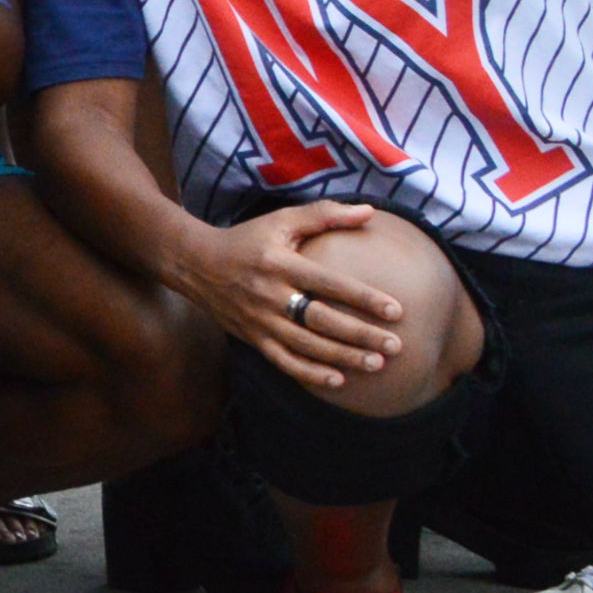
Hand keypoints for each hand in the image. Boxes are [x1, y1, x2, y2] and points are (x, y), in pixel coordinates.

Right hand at [179, 201, 408, 390]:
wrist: (195, 263)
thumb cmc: (247, 240)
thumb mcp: (281, 220)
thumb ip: (324, 214)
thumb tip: (369, 211)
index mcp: (279, 263)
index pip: (328, 283)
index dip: (363, 297)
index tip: (396, 310)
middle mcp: (269, 294)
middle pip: (321, 319)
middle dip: (361, 334)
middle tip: (396, 345)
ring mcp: (259, 320)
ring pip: (306, 345)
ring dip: (344, 357)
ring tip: (378, 364)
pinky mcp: (253, 338)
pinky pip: (284, 361)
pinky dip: (310, 374)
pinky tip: (338, 380)